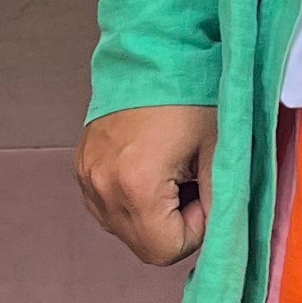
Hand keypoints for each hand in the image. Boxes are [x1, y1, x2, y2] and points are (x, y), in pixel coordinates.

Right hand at [76, 104, 217, 265]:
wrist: (152, 51)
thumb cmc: (191, 94)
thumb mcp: (218, 149)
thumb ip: (220, 201)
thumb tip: (220, 233)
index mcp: (137, 185)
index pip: (166, 251)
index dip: (195, 230)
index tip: (203, 192)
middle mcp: (103, 186)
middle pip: (143, 246)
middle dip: (173, 226)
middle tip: (189, 183)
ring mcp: (86, 177)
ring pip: (124, 229)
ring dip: (151, 215)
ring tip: (169, 173)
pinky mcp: (81, 167)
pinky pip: (107, 207)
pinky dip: (130, 201)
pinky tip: (148, 167)